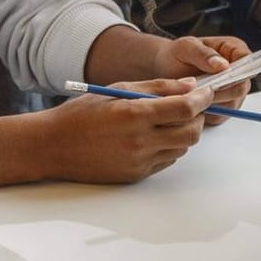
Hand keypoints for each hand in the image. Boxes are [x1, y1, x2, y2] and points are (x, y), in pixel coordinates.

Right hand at [34, 78, 211, 182]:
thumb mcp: (118, 89)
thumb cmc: (82, 114)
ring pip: (181, 148)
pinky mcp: (136, 175)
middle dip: (198, 117)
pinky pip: (166, 161)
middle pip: (191, 132)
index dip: (203, 98)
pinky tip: (154, 135)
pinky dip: (169, 147)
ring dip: (184, 132)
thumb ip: (157, 87)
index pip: (186, 108)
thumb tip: (190, 85)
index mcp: (135, 115)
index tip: (207, 90)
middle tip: (192, 105)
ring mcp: (139, 162)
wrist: (53, 147)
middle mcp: (140, 142)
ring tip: (168, 119)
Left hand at [151, 35, 252, 120]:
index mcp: (234, 50)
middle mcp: (238, 71)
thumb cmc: (177, 54)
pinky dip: (207, 113)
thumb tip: (222, 65)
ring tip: (191, 96)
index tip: (219, 77)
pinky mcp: (225, 105)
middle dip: (220, 91)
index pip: (248, 61)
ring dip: (212, 103)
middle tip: (199, 90)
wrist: (166, 69)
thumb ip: (203, 54)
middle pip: (242, 87)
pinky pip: (222, 115)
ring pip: (233, 104)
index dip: (238, 71)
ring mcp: (233, 90)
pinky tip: (193, 105)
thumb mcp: (186, 47)